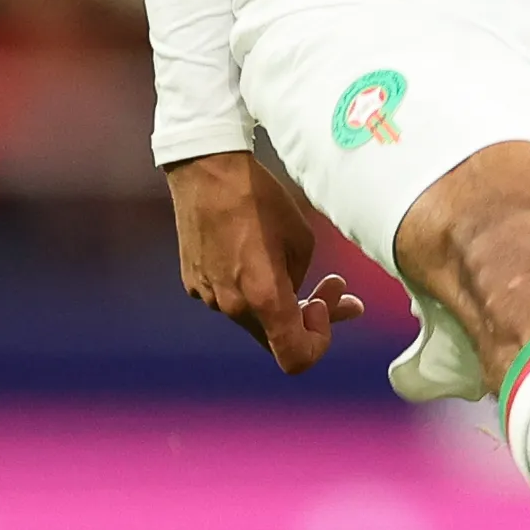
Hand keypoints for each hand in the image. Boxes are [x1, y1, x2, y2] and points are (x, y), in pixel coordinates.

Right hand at [165, 148, 365, 375]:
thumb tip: (316, 306)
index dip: (319, 342)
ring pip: (255, 318)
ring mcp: (208, 296)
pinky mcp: (194, 282)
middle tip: (335, 289)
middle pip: (277, 337)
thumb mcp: (302, 241)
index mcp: (262, 298)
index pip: (295, 358)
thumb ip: (306, 283)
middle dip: (309, 318)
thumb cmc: (259, 199)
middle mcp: (231, 305)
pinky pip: (231, 298)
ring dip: (280, 301)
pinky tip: (258, 255)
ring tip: (294, 264)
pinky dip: (251, 288)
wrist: (207, 171)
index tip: (323, 305)